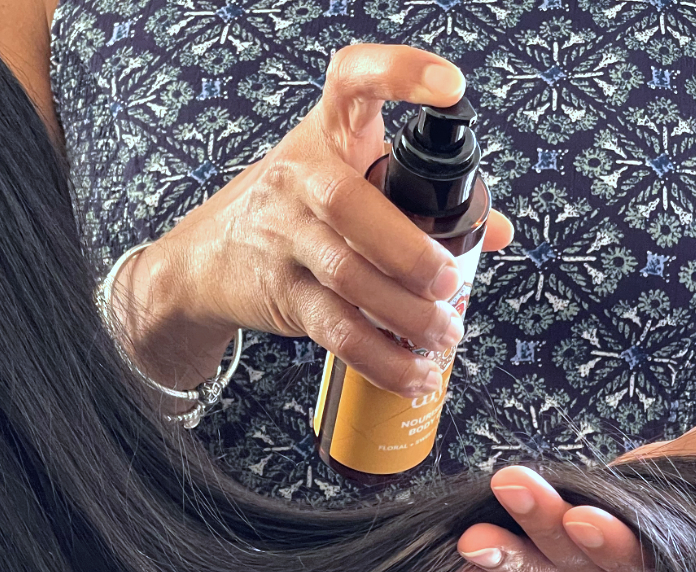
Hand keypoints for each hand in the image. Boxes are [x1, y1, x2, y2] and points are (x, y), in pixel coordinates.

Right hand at [115, 44, 513, 398]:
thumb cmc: (288, 211)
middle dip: (408, 249)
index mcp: (326, 135)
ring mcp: (282, 235)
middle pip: (347, 203)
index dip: (399, 73)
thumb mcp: (341, 179)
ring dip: (404, 314)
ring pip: (346, 275)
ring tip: (443, 335)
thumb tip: (493, 230)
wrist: (204, 261)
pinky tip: (413, 371)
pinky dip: (380, 357)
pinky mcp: (278, 290)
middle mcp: (298, 177)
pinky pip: (334, 329)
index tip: (450, 89)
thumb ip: (417, 197)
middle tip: (451, 283)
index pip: (352, 80)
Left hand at [443, 426, 695, 571]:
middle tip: (512, 489)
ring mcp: (586, 571)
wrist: (670, 477)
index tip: (581, 518)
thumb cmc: (682, 471)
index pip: (645, 561)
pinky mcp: (548, 561)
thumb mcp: (692, 463)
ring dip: (506, 551)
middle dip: (544, 528)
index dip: (613, 545)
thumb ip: (687, 459)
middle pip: (587, 568)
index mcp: (669, 551)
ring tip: (471, 535)